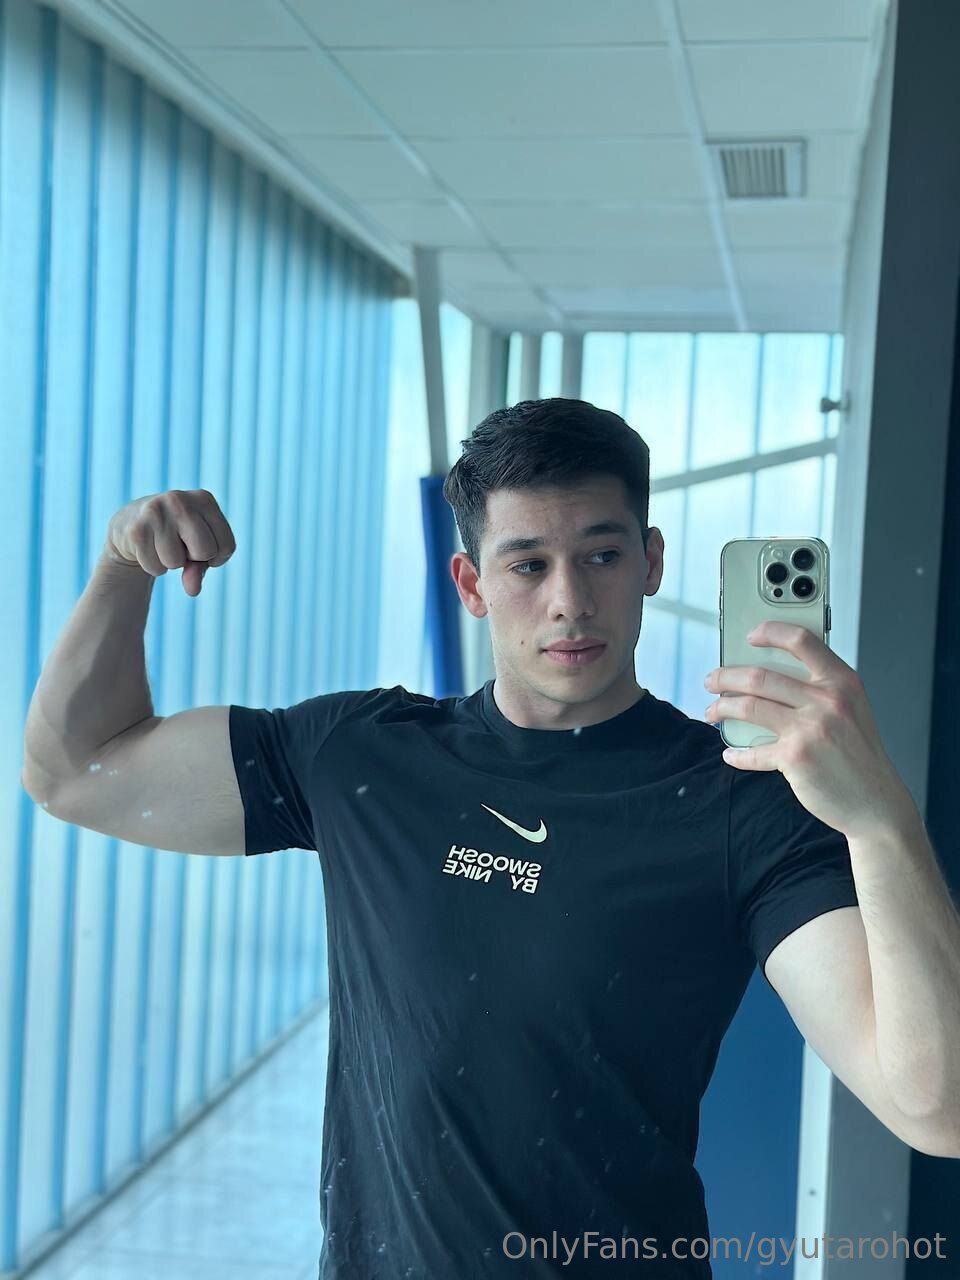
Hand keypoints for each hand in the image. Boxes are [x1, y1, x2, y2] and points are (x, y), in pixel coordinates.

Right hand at [104, 489, 236, 595]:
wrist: (129, 524)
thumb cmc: (175, 537)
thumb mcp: (197, 549)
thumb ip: (200, 569)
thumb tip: (193, 590)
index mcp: (204, 499)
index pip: (227, 546)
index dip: (216, 558)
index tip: (201, 548)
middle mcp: (180, 500)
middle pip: (206, 551)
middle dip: (194, 558)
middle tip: (180, 545)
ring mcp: (156, 512)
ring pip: (176, 562)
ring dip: (170, 563)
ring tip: (161, 545)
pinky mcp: (137, 529)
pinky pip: (156, 567)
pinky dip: (153, 566)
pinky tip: (147, 548)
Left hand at [703, 621, 917, 840]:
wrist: (876, 801)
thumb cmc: (859, 755)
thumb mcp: (852, 709)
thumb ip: (820, 689)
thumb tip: (768, 677)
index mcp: (842, 682)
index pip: (802, 640)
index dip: (771, 632)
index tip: (750, 636)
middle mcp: (827, 700)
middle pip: (760, 675)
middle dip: (726, 677)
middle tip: (712, 681)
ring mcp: (810, 728)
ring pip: (749, 705)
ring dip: (721, 707)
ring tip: (712, 711)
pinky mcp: (794, 757)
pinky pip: (752, 750)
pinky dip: (736, 753)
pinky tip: (730, 753)